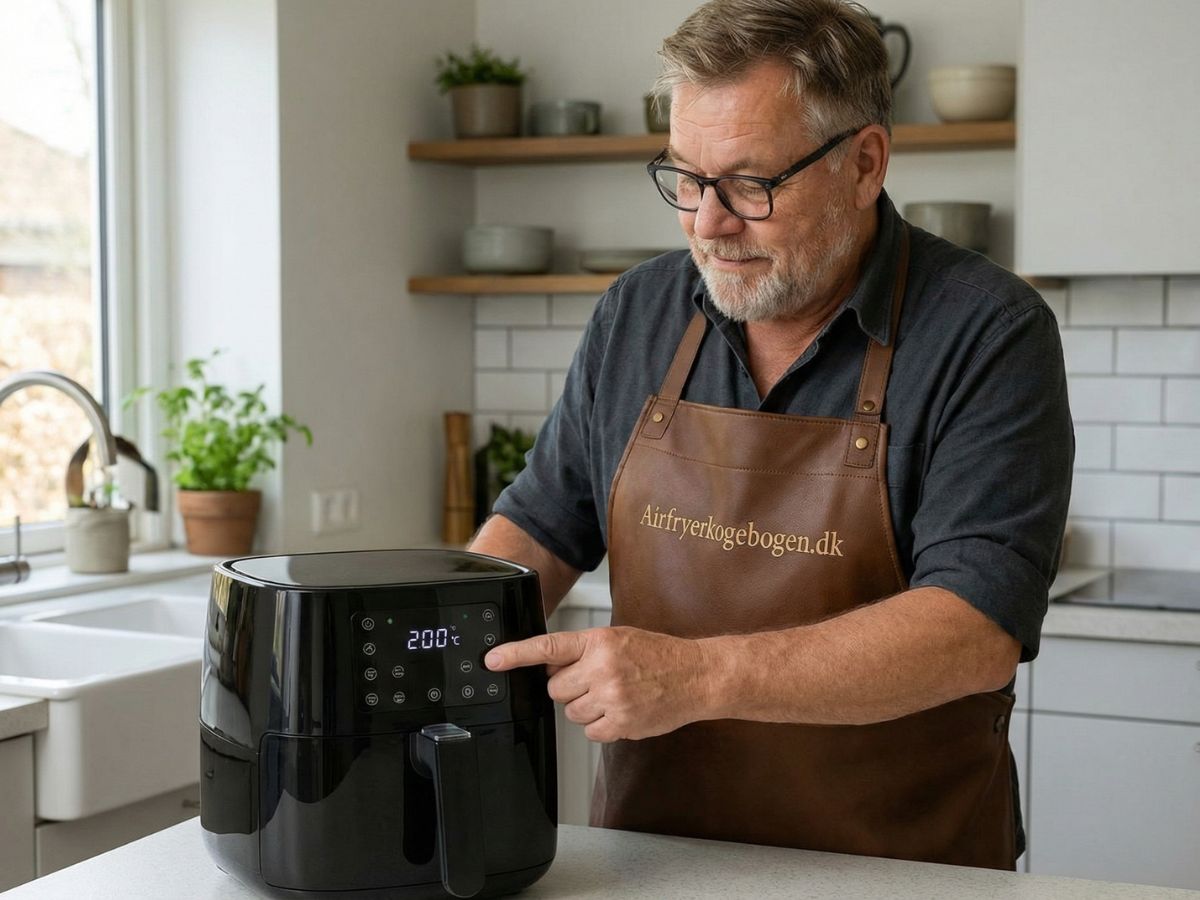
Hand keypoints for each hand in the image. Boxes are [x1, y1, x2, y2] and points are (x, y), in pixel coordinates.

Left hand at [484, 627, 711, 742]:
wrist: (696, 675)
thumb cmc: (658, 655)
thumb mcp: (618, 638)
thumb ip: (583, 649)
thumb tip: (550, 666)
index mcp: (598, 641)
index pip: (548, 648)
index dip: (515, 654)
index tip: (492, 660)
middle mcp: (602, 668)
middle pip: (555, 688)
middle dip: (569, 687)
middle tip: (595, 680)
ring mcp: (612, 697)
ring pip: (571, 712)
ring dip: (586, 707)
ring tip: (614, 694)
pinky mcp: (622, 722)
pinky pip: (590, 731)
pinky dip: (601, 725)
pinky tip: (621, 710)